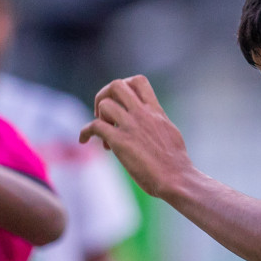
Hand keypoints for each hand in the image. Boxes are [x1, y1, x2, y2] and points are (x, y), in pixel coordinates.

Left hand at [79, 75, 194, 198]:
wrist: (177, 178)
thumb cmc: (177, 163)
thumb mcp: (170, 132)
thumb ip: (158, 123)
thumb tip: (155, 122)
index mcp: (156, 111)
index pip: (138, 81)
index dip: (124, 87)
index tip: (122, 104)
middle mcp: (143, 114)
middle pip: (117, 85)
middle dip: (105, 95)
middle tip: (105, 114)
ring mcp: (131, 126)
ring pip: (105, 104)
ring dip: (98, 116)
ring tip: (103, 134)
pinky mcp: (120, 141)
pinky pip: (94, 126)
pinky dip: (84, 132)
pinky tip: (83, 140)